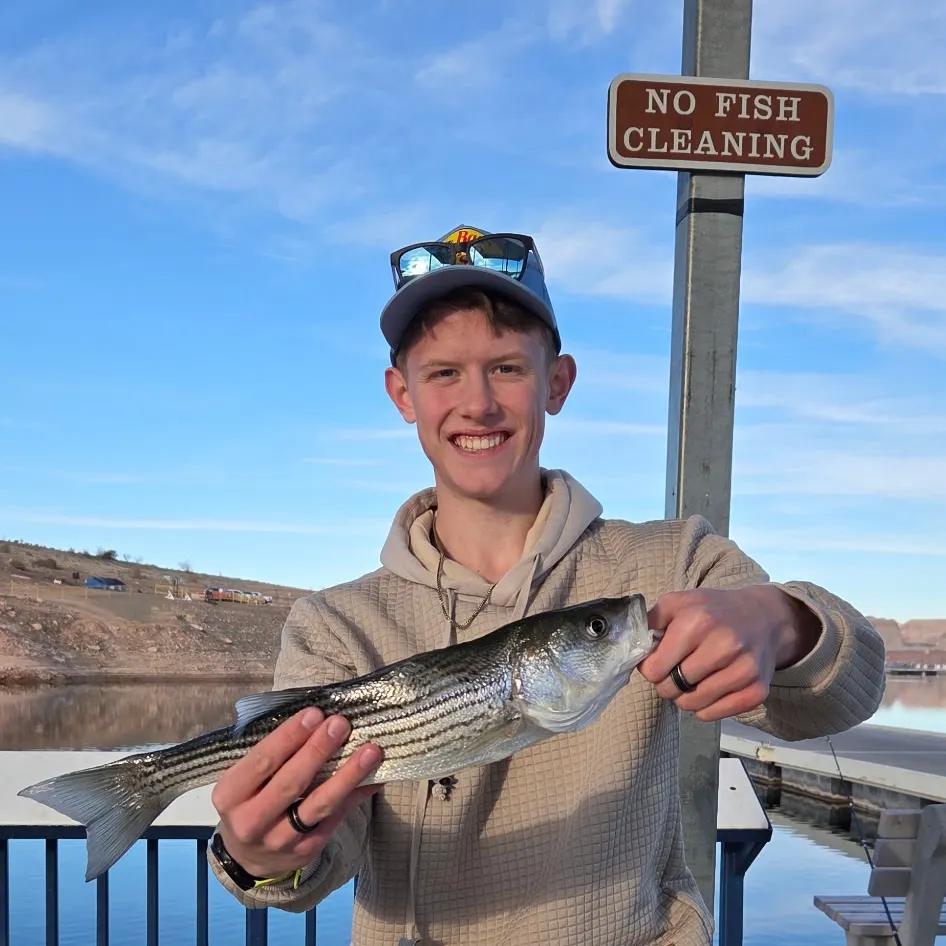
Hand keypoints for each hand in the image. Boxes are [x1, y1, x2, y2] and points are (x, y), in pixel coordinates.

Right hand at [211, 707, 383, 878]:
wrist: (248, 857)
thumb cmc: (250, 801)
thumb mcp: (243, 780)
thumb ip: (271, 755)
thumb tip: (315, 722)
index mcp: (230, 795)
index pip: (262, 762)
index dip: (289, 737)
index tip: (315, 714)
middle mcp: (251, 821)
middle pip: (291, 783)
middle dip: (318, 750)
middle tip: (341, 724)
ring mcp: (280, 840)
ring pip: (319, 805)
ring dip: (348, 775)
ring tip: (371, 752)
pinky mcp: (306, 850)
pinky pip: (335, 819)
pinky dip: (356, 795)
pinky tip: (373, 777)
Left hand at [638, 585, 820, 721]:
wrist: (763, 618)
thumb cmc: (713, 611)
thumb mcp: (678, 603)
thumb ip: (649, 621)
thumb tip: (630, 646)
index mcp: (697, 622)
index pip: (654, 669)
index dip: (650, 668)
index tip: (658, 661)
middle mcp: (723, 646)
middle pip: (670, 689)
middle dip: (666, 682)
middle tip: (675, 670)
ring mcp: (742, 670)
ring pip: (691, 705)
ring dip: (684, 696)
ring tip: (691, 678)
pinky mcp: (756, 691)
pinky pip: (712, 715)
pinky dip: (704, 707)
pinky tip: (709, 687)